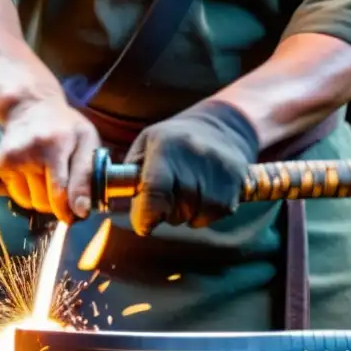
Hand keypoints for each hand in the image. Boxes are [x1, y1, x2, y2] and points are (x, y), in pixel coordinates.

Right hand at [0, 97, 100, 222]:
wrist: (30, 107)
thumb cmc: (65, 127)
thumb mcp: (87, 141)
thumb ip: (87, 174)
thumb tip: (81, 210)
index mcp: (57, 143)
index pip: (61, 189)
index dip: (69, 209)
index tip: (76, 214)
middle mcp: (32, 151)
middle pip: (46, 201)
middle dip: (59, 203)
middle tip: (65, 189)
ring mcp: (14, 158)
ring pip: (32, 203)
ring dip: (44, 199)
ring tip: (49, 177)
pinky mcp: (2, 165)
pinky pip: (19, 197)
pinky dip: (30, 194)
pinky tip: (35, 176)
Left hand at [124, 101, 259, 235]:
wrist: (224, 126)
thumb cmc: (175, 139)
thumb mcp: (146, 144)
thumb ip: (129, 173)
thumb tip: (113, 203)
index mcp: (166, 148)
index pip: (154, 192)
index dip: (146, 216)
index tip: (144, 224)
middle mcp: (195, 160)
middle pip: (175, 212)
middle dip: (166, 213)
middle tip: (168, 195)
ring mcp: (219, 173)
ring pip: (194, 219)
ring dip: (186, 214)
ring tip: (188, 192)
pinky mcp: (237, 185)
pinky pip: (213, 217)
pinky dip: (204, 213)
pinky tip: (205, 193)